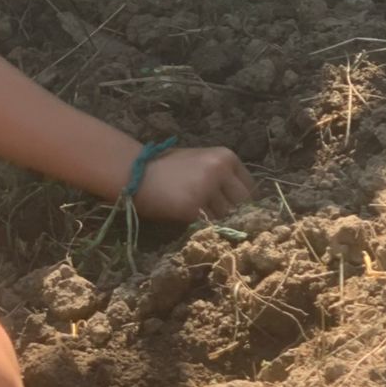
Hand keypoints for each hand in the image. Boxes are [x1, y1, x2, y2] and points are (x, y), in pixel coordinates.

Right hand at [134, 146, 254, 223]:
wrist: (135, 173)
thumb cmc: (166, 168)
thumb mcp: (200, 162)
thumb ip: (222, 178)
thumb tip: (242, 204)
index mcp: (226, 157)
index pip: (250, 188)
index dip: (243, 203)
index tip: (236, 213)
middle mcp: (220, 170)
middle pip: (243, 204)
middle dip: (235, 215)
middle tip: (223, 224)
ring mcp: (207, 188)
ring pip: (226, 217)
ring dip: (218, 224)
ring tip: (205, 223)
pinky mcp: (192, 207)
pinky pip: (207, 225)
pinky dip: (204, 229)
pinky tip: (195, 227)